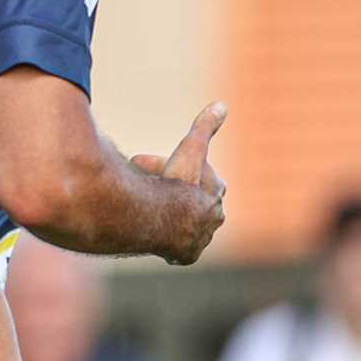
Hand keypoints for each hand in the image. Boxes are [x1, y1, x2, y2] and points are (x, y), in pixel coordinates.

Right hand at [132, 101, 227, 263]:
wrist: (161, 222)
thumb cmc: (175, 185)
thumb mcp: (188, 150)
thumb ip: (203, 128)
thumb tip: (222, 105)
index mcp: (214, 192)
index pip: (193, 172)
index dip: (167, 163)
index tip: (140, 161)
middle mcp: (213, 217)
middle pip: (188, 199)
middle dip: (168, 189)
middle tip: (139, 182)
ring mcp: (201, 238)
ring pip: (183, 222)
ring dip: (167, 214)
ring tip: (144, 207)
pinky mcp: (188, 255)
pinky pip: (177, 246)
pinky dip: (167, 238)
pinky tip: (154, 233)